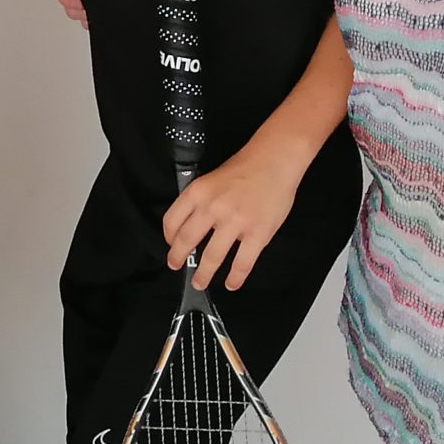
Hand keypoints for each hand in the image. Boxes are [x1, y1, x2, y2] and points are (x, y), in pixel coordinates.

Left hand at [163, 145, 296, 290]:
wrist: (275, 160)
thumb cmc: (246, 166)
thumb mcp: (210, 178)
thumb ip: (199, 201)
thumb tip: (190, 226)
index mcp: (198, 192)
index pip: (172, 221)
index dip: (168, 238)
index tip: (170, 245)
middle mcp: (213, 208)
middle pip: (186, 241)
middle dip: (178, 259)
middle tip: (176, 266)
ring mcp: (236, 222)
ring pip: (212, 257)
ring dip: (204, 274)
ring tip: (200, 282)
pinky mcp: (258, 233)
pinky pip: (242, 263)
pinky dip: (235, 277)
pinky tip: (231, 283)